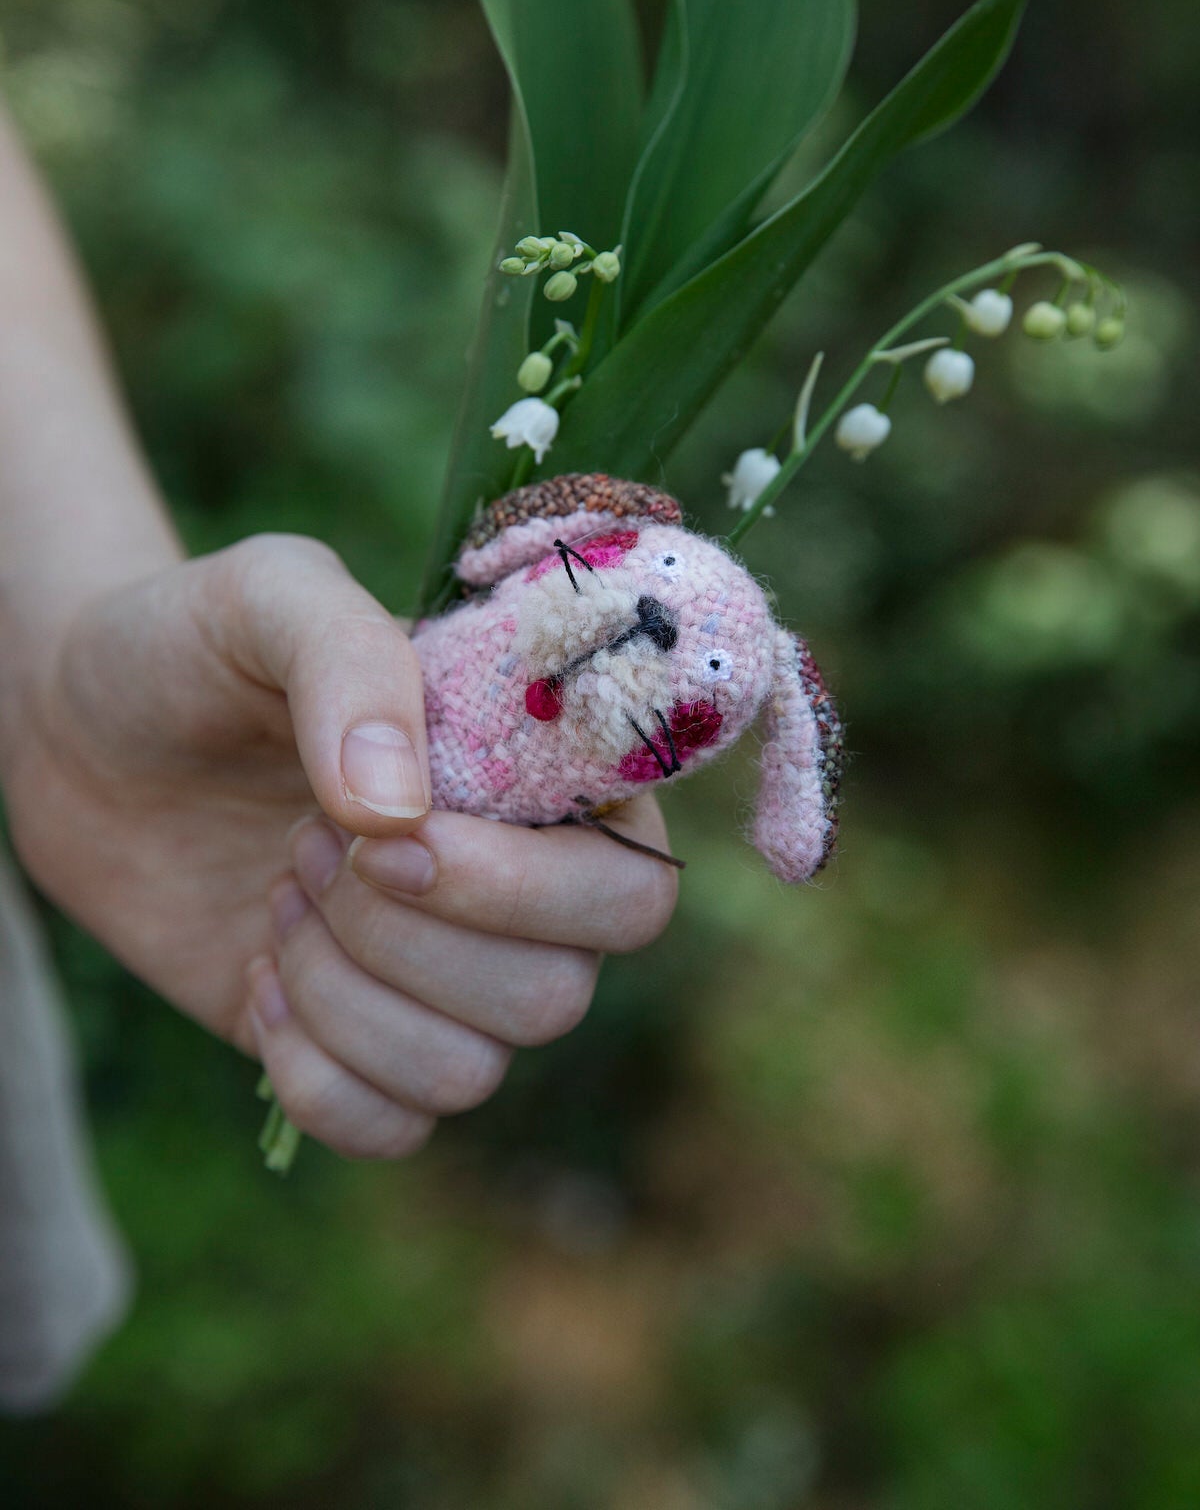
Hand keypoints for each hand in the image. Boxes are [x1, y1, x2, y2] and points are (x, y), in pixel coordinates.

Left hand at [0, 534, 677, 1157]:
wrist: (87, 731)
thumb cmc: (203, 648)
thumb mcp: (272, 599)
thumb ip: (350, 663)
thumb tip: (397, 812)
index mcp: (544, 782)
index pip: (633, 888)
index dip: (519, 887)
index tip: (387, 832)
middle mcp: (520, 893)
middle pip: (557, 995)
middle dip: (405, 936)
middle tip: (305, 842)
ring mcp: (442, 980)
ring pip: (470, 1072)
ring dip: (348, 994)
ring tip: (278, 890)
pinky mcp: (361, 1046)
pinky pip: (393, 1127)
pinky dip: (315, 1072)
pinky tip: (258, 978)